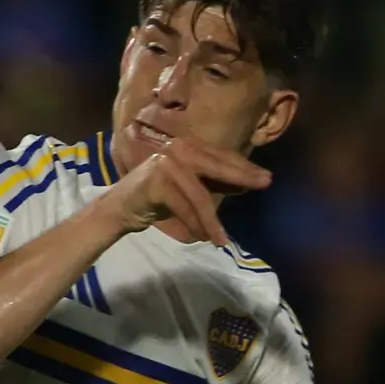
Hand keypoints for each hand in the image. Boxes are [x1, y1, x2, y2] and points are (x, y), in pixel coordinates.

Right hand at [105, 139, 269, 245]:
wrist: (119, 208)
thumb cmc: (155, 198)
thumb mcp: (189, 188)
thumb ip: (213, 182)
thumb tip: (245, 184)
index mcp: (186, 145)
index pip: (221, 156)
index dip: (243, 167)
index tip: (265, 177)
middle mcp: (177, 148)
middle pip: (216, 167)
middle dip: (242, 178)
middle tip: (265, 184)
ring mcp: (166, 163)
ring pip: (200, 195)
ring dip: (212, 220)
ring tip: (222, 238)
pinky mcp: (158, 182)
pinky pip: (185, 207)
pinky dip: (197, 225)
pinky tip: (206, 238)